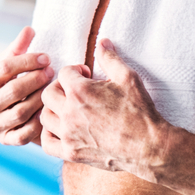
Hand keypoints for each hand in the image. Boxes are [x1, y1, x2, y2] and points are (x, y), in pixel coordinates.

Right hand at [0, 26, 53, 145]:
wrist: (10, 109)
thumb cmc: (12, 80)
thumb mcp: (12, 62)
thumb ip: (19, 46)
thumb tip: (29, 30)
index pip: (4, 68)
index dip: (28, 61)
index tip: (47, 57)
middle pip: (14, 89)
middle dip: (37, 78)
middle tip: (52, 71)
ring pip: (22, 111)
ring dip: (41, 97)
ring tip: (52, 87)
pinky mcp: (6, 139)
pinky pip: (25, 133)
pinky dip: (39, 121)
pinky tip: (48, 108)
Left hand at [39, 39, 167, 177]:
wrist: (149, 147)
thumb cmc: (140, 112)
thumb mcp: (128, 78)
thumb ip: (110, 58)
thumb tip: (102, 41)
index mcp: (80, 91)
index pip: (64, 73)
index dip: (75, 71)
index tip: (86, 76)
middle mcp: (70, 112)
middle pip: (48, 94)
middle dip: (59, 88)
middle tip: (74, 92)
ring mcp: (68, 134)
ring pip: (44, 117)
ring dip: (53, 110)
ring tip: (68, 109)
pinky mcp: (71, 153)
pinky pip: (46, 143)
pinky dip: (49, 135)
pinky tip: (61, 130)